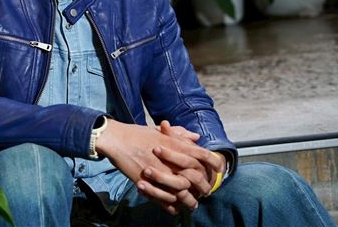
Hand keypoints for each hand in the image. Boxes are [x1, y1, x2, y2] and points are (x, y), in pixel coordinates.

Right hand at [94, 120, 213, 212]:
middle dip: (204, 186)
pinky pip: (165, 199)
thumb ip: (180, 134)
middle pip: (196, 177)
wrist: (117, 140)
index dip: (213, 163)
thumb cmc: (138, 134)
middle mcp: (171, 160)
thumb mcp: (161, 131)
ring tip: (193, 204)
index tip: (219, 170)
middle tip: (207, 191)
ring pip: (183, 192)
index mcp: (176, 145)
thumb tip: (197, 138)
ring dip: (190, 200)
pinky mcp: (149, 184)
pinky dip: (172, 205)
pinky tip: (175, 207)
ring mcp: (160, 173)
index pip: (202, 155)